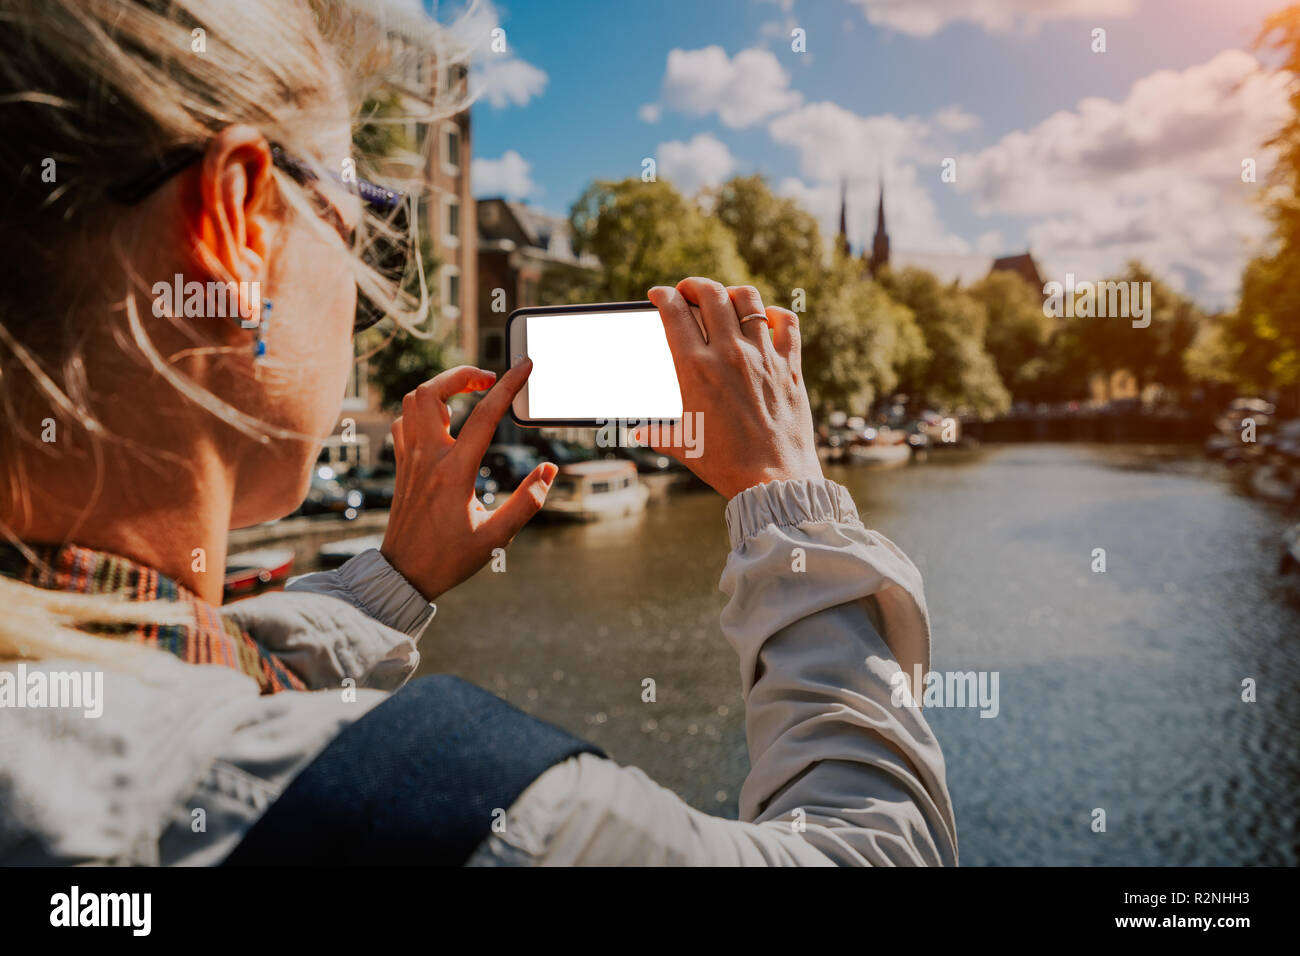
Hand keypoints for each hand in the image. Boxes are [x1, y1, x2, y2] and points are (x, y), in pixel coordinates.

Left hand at [380, 361, 556, 600]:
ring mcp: (409, 459)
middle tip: (487, 378)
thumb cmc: (448, 559)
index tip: (525, 366)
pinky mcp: (401, 466)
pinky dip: (421, 410)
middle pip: (432, 393)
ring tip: (466, 393)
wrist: (402, 575)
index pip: (485, 415)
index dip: (508, 386)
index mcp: (454, 472)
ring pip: (413, 402)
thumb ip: (527, 502)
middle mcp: (428, 458)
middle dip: (461, 374)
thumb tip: (549, 470)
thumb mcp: (496, 538)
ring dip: (439, 388)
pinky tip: (441, 420)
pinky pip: (403, 422)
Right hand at [641, 278, 822, 499]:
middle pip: (710, 294)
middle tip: (688, 291)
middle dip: (694, 285)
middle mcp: (729, 354)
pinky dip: (775, 314)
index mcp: (696, 369)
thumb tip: (639, 433)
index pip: (674, 312)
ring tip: (725, 300)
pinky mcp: (790, 366)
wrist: (773, 478)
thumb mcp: (683, 446)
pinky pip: (786, 323)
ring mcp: (763, 357)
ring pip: (748, 299)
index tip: (659, 294)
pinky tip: (766, 319)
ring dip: (732, 293)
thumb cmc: (725, 464)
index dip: (663, 296)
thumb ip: (657, 434)